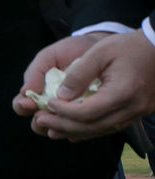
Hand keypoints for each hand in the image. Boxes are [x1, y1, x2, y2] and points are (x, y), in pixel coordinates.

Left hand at [16, 32, 154, 141]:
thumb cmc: (128, 46)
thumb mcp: (100, 52)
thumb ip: (79, 74)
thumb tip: (60, 96)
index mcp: (124, 91)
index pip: (87, 112)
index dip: (63, 111)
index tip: (47, 103)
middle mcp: (133, 107)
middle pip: (93, 126)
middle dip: (63, 125)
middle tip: (40, 121)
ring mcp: (138, 112)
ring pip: (101, 130)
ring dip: (74, 132)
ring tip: (50, 129)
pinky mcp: (138, 112)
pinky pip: (111, 127)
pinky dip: (90, 130)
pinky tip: (72, 131)